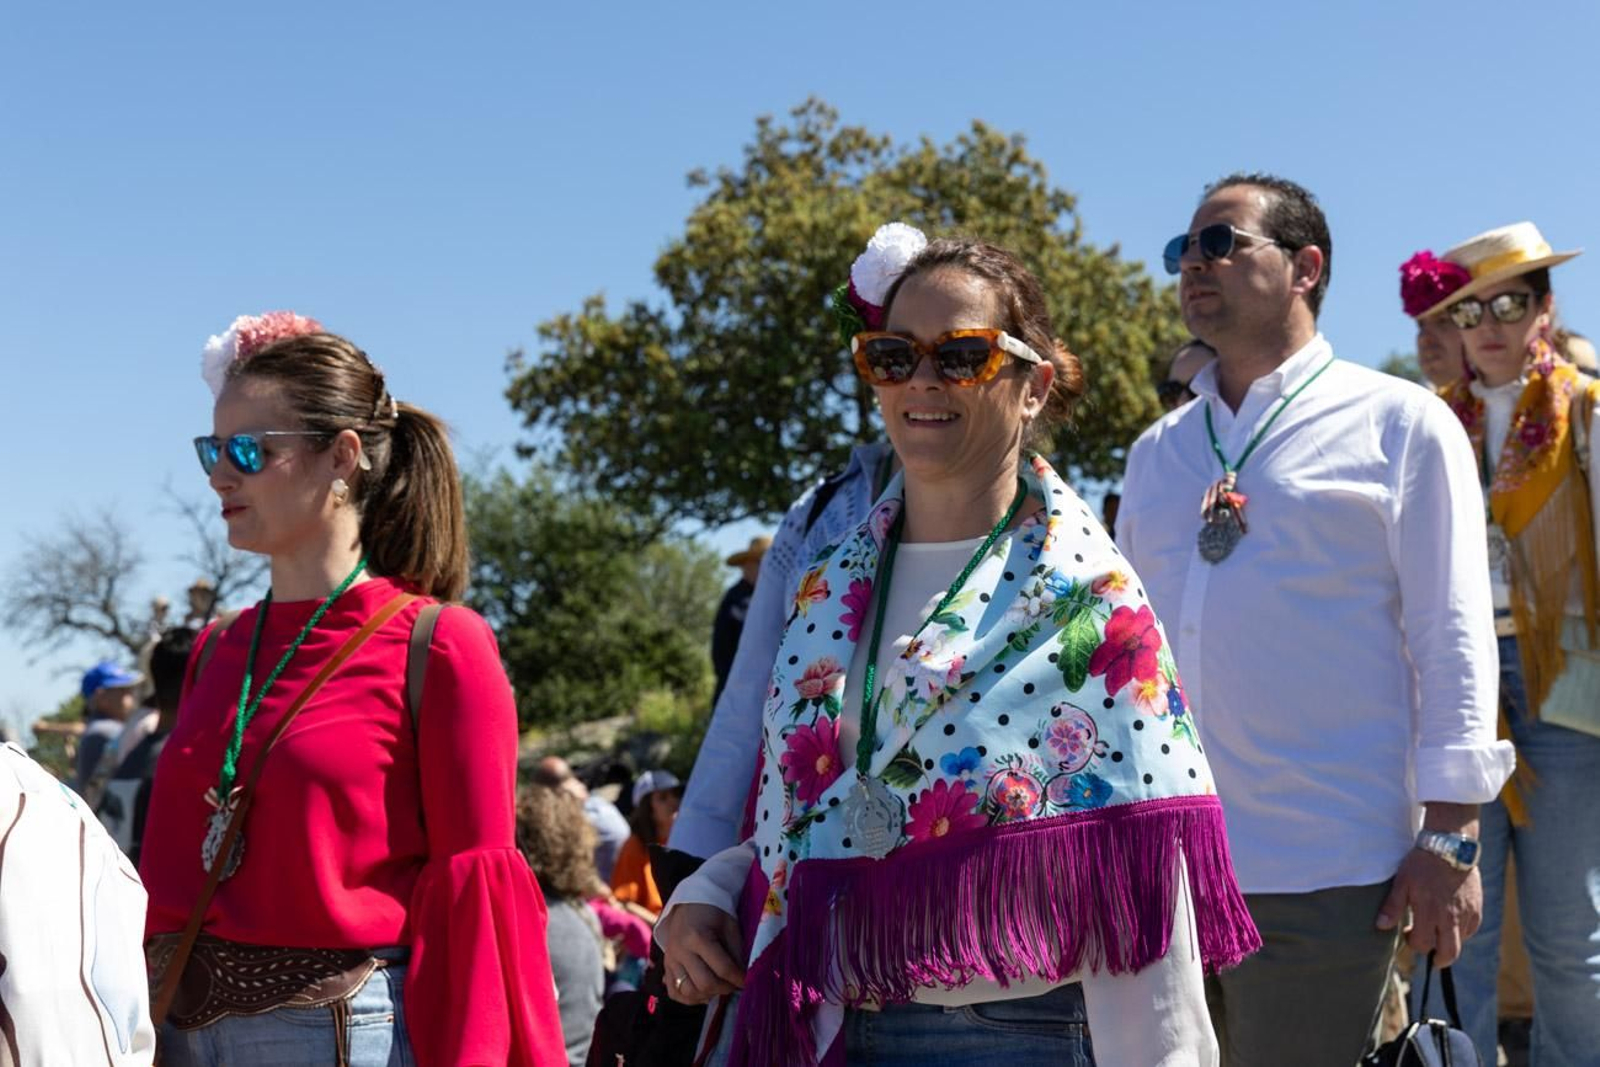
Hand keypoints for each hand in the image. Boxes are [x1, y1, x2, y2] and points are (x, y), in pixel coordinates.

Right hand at [659, 903, 744, 1004]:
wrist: (689, 902)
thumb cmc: (714, 911)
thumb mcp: (730, 926)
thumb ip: (736, 952)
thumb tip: (743, 976)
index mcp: (697, 937)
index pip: (722, 968)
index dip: (738, 978)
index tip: (747, 981)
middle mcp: (680, 951)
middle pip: (705, 984)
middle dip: (725, 988)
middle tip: (735, 984)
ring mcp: (670, 960)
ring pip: (689, 992)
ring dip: (708, 994)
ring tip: (720, 986)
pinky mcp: (665, 966)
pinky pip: (674, 992)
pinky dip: (690, 998)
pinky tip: (703, 992)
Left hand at [1375, 849, 1482, 965]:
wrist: (1450, 846)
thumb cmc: (1422, 864)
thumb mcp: (1402, 882)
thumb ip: (1393, 906)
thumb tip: (1381, 926)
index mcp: (1429, 912)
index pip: (1423, 944)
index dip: (1414, 944)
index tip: (1409, 933)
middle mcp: (1450, 917)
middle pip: (1450, 953)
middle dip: (1439, 959)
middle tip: (1431, 953)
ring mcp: (1466, 913)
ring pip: (1461, 941)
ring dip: (1449, 941)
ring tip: (1438, 929)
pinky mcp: (1477, 907)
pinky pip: (1471, 928)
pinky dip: (1462, 931)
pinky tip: (1451, 921)